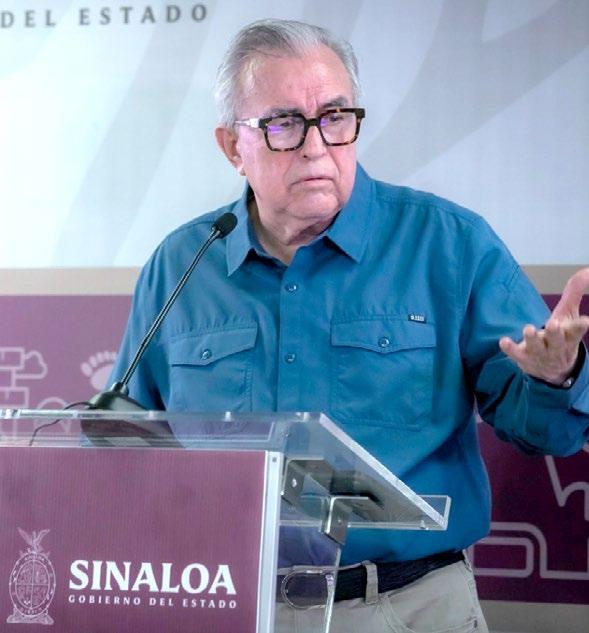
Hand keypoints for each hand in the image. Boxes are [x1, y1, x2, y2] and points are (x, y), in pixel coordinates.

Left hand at [499, 267, 588, 384]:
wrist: (555, 371)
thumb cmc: (561, 335)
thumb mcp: (568, 314)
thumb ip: (574, 292)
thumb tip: (586, 270)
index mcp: (570, 336)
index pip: (577, 331)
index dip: (580, 326)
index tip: (586, 321)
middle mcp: (556, 347)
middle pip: (557, 341)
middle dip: (555, 333)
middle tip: (553, 324)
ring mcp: (540, 354)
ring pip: (537, 348)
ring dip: (533, 339)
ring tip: (529, 329)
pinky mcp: (525, 359)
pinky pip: (516, 355)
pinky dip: (510, 349)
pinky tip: (503, 341)